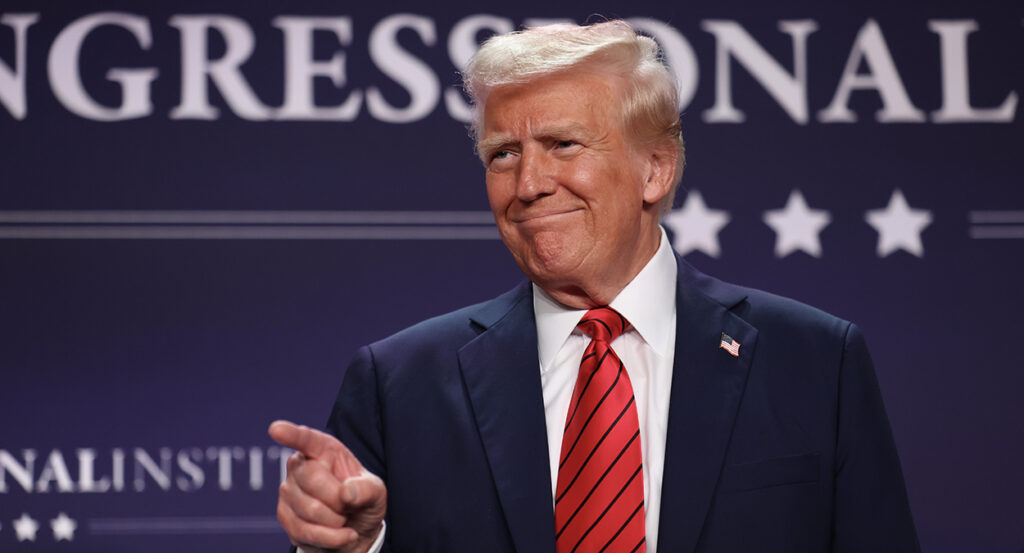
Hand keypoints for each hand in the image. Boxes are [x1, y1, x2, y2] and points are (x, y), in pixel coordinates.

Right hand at [269, 420, 386, 552]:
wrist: (354, 530)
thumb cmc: (362, 501)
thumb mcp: (376, 492)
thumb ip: (367, 489)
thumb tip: (347, 492)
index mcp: (324, 450)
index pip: (307, 439)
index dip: (292, 434)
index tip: (276, 429)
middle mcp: (300, 465)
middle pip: (312, 478)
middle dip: (338, 499)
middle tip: (349, 506)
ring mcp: (288, 490)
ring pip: (309, 509)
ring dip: (336, 521)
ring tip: (344, 518)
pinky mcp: (284, 515)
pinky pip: (305, 530)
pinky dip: (330, 538)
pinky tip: (343, 535)